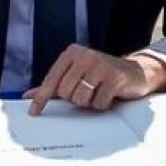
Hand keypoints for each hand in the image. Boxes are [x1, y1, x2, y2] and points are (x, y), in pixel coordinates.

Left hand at [25, 46, 165, 114]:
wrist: (136, 72)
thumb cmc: (101, 76)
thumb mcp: (76, 76)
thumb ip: (53, 86)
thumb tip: (29, 96)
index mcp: (72, 53)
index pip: (51, 79)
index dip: (42, 98)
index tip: (33, 112)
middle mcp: (85, 55)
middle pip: (66, 92)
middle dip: (75, 99)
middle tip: (88, 92)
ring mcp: (100, 65)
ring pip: (80, 99)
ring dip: (89, 102)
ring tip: (98, 92)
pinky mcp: (114, 77)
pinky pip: (98, 103)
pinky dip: (102, 104)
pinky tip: (109, 95)